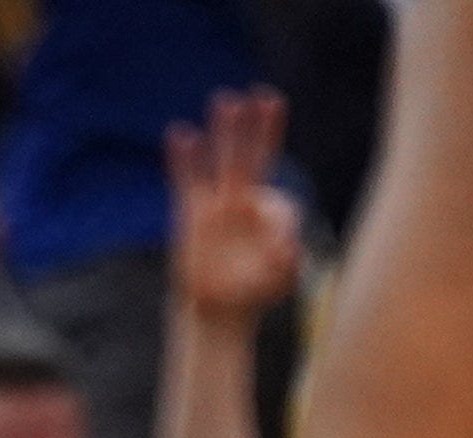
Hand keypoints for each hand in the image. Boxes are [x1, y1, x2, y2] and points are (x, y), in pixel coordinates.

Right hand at [166, 85, 301, 325]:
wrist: (215, 306)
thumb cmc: (251, 292)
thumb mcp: (274, 283)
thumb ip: (286, 267)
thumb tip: (293, 248)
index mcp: (268, 215)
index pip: (279, 201)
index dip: (283, 220)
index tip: (283, 244)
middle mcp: (244, 200)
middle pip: (254, 158)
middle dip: (259, 129)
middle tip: (263, 96)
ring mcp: (217, 203)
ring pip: (223, 160)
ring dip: (225, 131)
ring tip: (225, 99)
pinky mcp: (192, 212)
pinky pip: (187, 181)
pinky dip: (183, 159)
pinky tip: (179, 134)